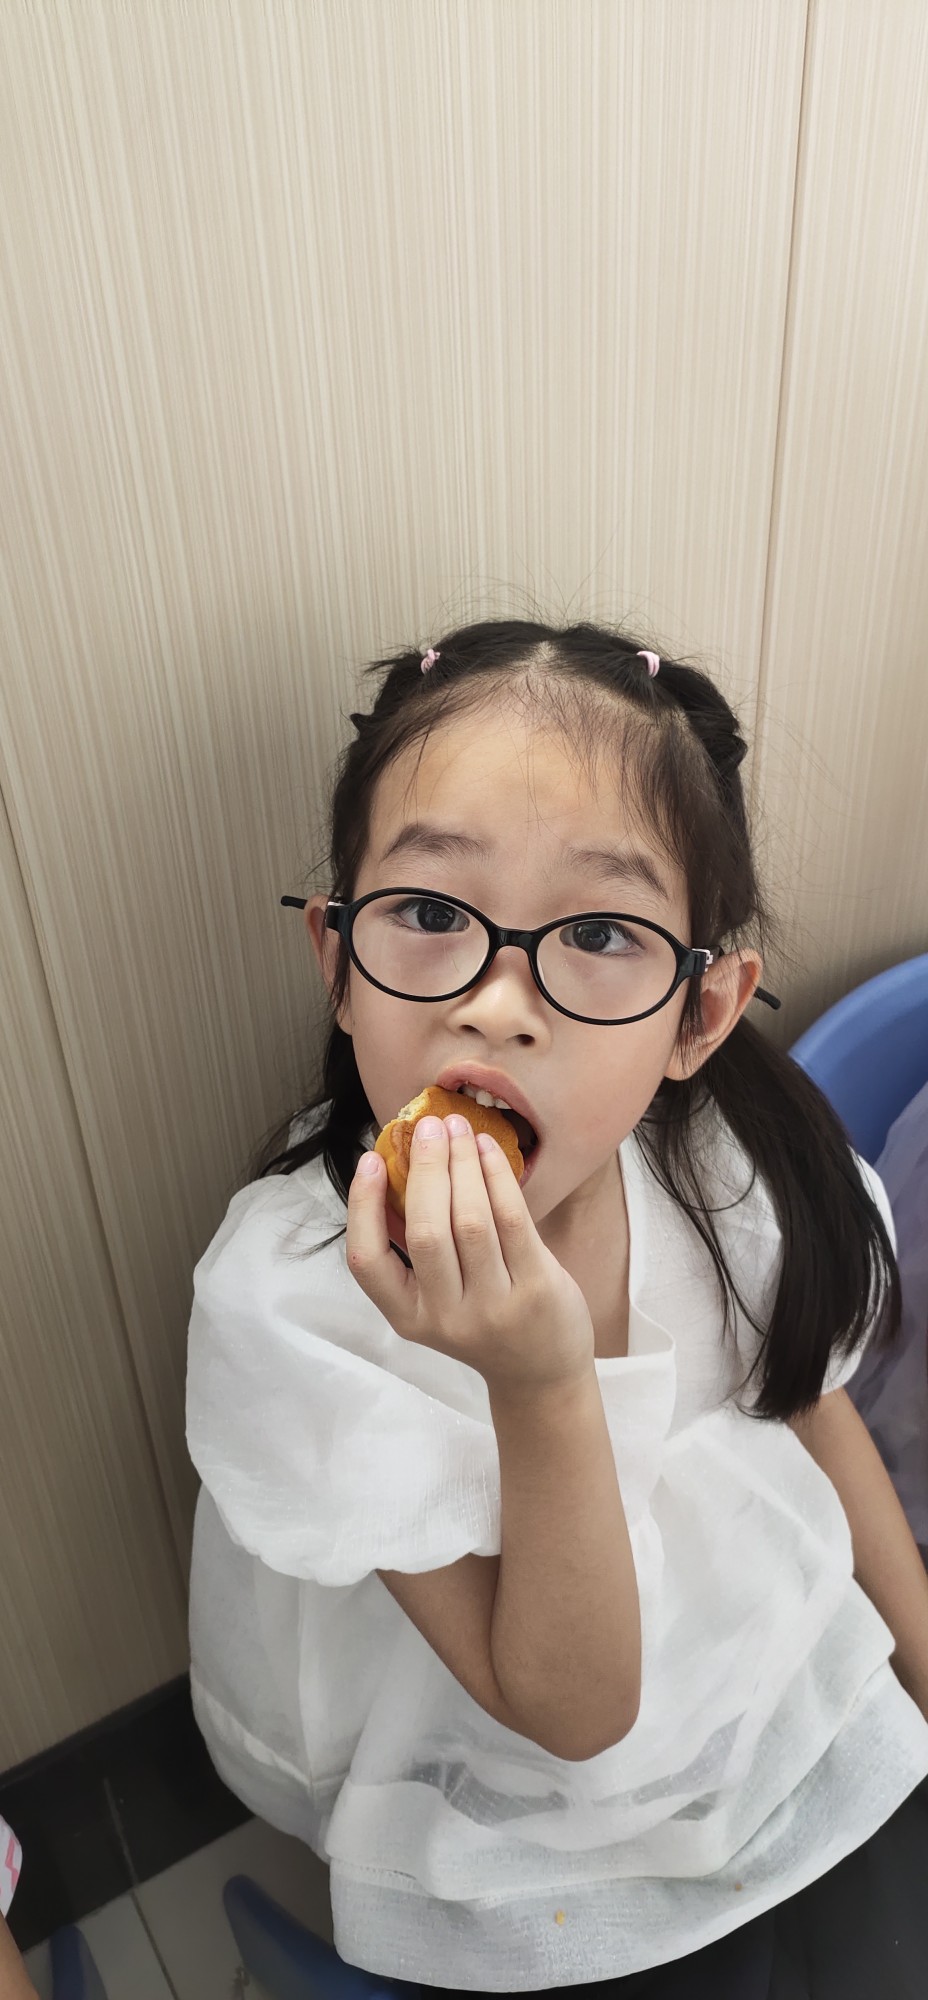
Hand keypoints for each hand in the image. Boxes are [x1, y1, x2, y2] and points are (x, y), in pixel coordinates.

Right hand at [347, 1113, 594, 1393]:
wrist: (540, 1370)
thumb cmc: (483, 1319)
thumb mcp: (436, 1299)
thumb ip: (415, 1248)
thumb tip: (401, 1164)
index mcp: (408, 1316)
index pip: (367, 1262)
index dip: (363, 1207)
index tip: (369, 1158)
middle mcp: (446, 1316)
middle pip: (426, 1232)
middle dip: (426, 1169)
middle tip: (428, 1126)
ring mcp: (494, 1306)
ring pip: (471, 1221)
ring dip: (463, 1164)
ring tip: (459, 1127)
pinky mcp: (536, 1289)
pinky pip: (512, 1221)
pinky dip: (497, 1177)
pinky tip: (489, 1149)